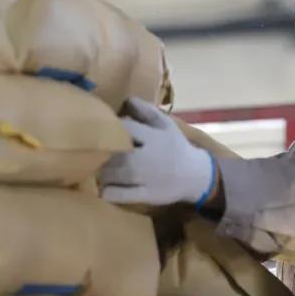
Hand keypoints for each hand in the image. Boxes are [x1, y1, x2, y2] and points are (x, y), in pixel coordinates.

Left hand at [100, 97, 216, 206]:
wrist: (195, 175)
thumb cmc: (176, 147)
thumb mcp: (167, 125)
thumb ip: (148, 112)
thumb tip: (128, 99)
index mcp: (153, 137)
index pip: (124, 128)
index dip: (112, 129)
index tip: (107, 132)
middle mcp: (147, 157)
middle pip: (114, 153)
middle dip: (103, 153)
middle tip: (99, 153)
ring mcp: (145, 178)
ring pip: (112, 175)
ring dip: (102, 172)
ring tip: (101, 169)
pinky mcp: (146, 195)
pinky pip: (120, 195)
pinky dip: (108, 192)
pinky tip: (106, 188)